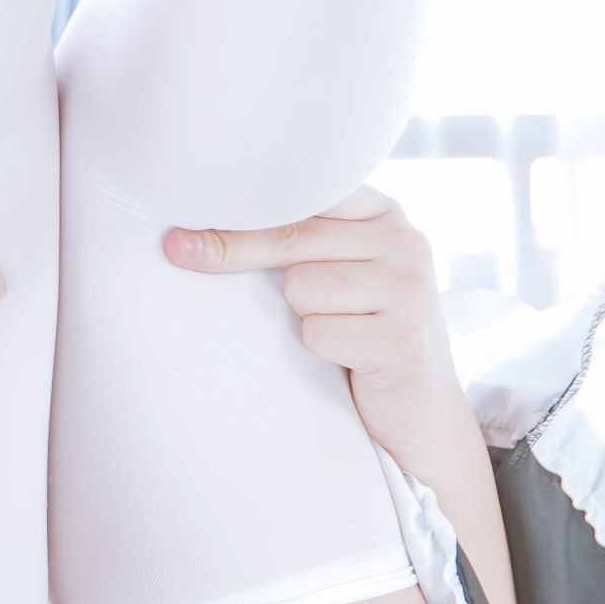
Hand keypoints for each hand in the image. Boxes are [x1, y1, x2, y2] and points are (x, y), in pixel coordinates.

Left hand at [162, 185, 478, 483]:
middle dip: (236, 251)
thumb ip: (301, 239)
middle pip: (293, 237)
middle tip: (182, 251)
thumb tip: (195, 231)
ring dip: (301, 315)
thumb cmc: (364, 332)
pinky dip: (319, 349)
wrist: (422, 412)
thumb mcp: (343, 271)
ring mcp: (410, 291)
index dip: (246, 203)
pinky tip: (349, 357)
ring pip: (301, 287)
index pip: (307, 192)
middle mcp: (405, 243)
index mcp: (385, 215)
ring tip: (336, 328)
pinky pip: (319, 333)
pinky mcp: (403, 342)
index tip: (188, 211)